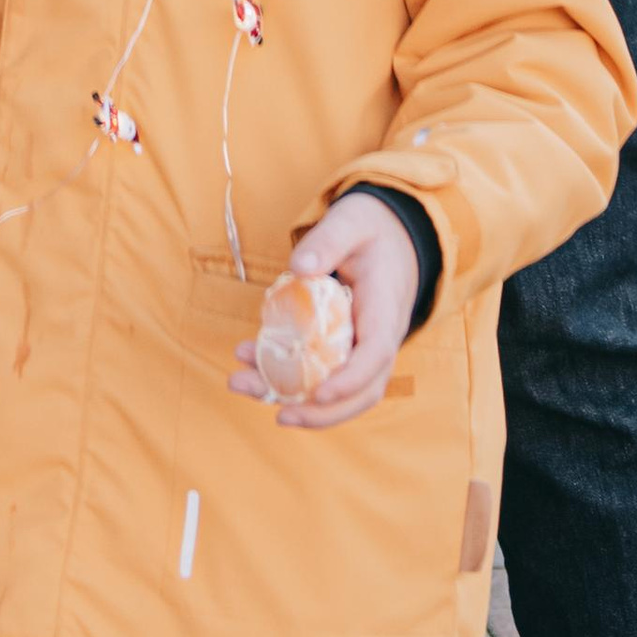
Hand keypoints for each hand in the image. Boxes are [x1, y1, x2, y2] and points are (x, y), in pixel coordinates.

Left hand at [230, 195, 419, 429]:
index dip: (349, 381)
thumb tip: (298, 267)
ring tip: (244, 385)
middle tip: (277, 413)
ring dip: (295, 398)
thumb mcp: (352, 222)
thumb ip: (328, 241)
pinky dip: (290, 378)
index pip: (375, 356)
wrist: (393, 236)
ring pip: (338, 391)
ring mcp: (363, 349)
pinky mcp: (345, 348)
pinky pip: (323, 373)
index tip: (318, 393)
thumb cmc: (371, 229)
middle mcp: (380, 339)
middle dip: (319, 411)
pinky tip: (254, 367)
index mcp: (385, 310)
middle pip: (360, 392)